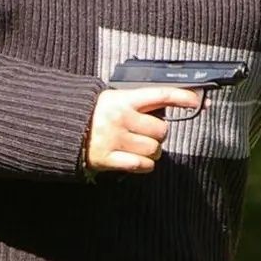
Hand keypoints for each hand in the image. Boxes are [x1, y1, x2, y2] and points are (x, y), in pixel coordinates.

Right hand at [84, 85, 201, 173]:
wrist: (64, 128)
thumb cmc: (94, 114)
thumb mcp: (115, 98)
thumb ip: (139, 102)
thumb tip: (170, 106)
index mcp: (124, 100)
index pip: (160, 95)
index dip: (181, 97)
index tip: (196, 101)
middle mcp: (121, 118)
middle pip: (160, 130)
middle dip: (159, 133)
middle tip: (149, 133)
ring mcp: (115, 140)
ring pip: (153, 149)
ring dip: (153, 151)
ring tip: (141, 147)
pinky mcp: (109, 158)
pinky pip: (141, 165)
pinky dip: (145, 164)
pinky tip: (138, 159)